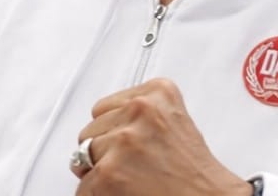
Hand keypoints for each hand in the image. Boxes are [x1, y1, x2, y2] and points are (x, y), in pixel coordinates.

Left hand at [71, 77, 251, 195]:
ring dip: (101, 171)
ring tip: (132, 179)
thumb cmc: (194, 172)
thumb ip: (140, 115)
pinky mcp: (108, 172)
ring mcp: (123, 140)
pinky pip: (83, 186)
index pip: (106, 106)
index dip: (114, 131)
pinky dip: (97, 194)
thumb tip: (103, 126)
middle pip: (92, 129)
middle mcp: (140, 110)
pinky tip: (124, 192)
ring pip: (83, 156)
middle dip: (104, 150)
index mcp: (159, 92)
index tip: (128, 143)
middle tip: (133, 166)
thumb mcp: (174, 122)